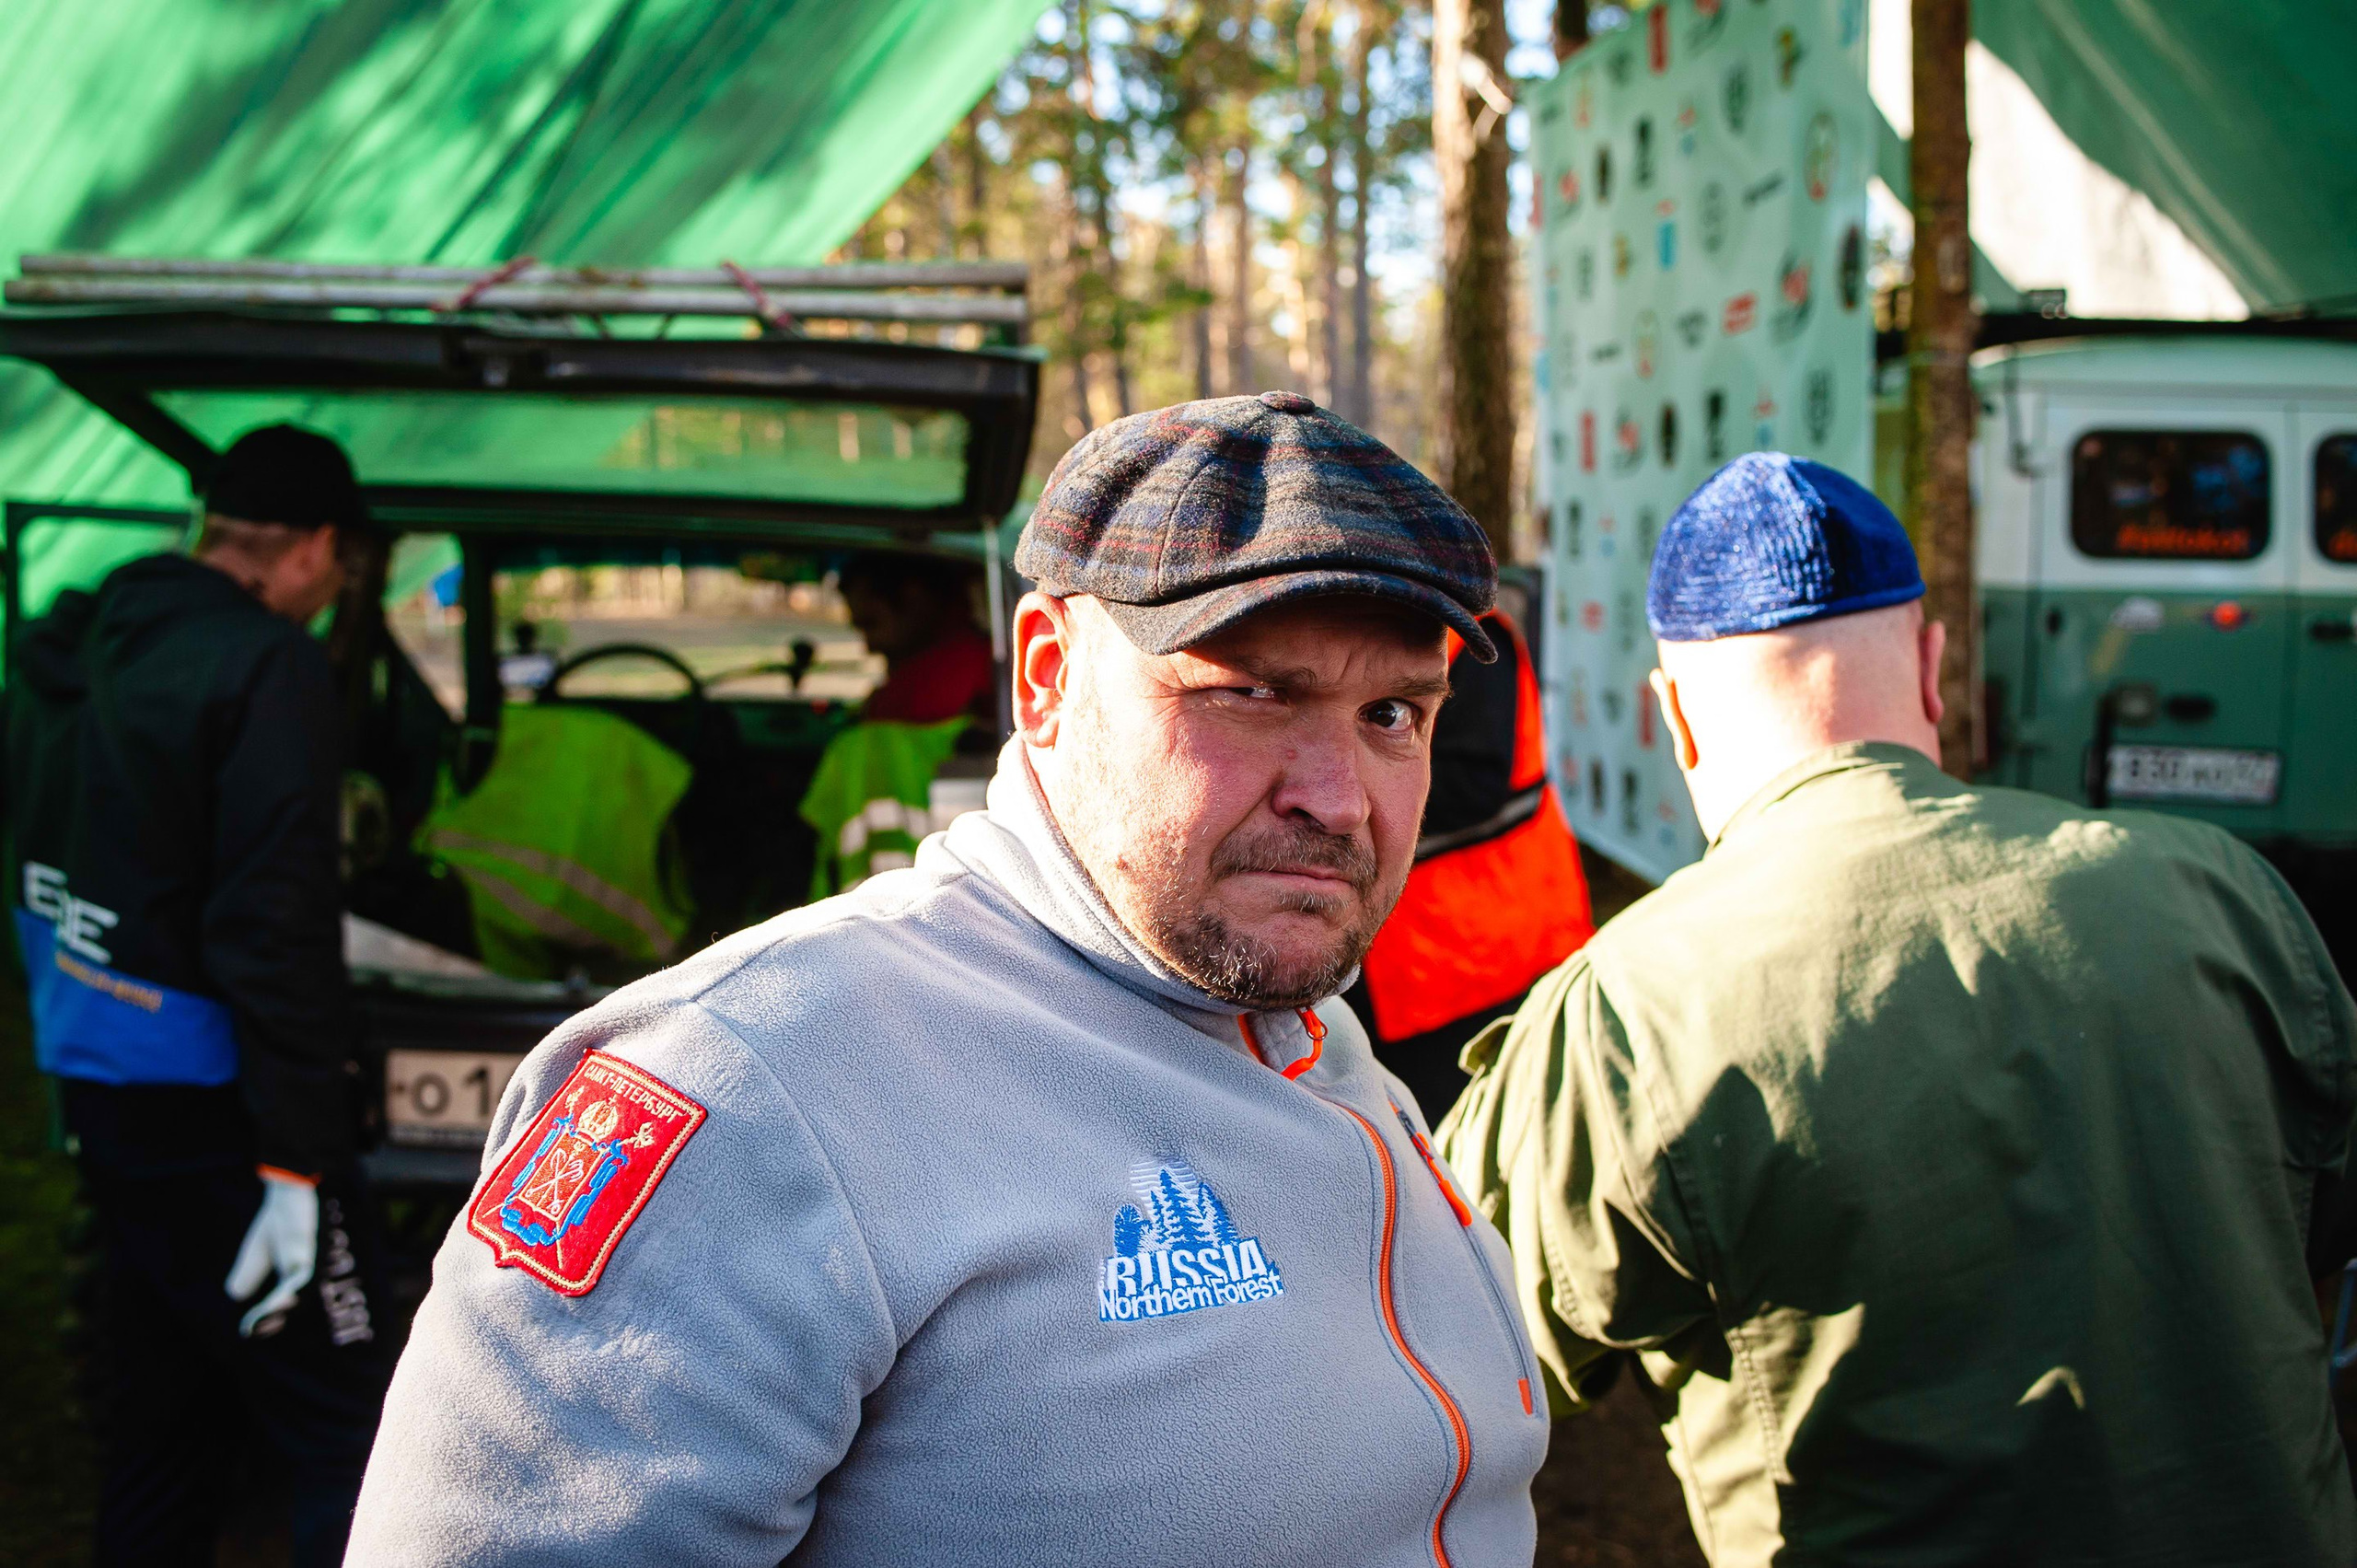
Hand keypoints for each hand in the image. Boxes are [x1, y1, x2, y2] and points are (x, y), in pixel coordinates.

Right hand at [225, 1169, 318, 1337]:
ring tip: (259, 1322)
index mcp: (291, 1280)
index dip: (268, 1322)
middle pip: (294, 1308)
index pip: (282, 1309)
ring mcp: (308, 1268)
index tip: (249, 1331)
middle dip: (274, 1323)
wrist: (287, 1195)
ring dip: (279, 1312)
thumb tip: (237, 1298)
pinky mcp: (308, 1256)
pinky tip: (272, 1302)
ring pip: (298, 1298)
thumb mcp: (256, 1255)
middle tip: (254, 1331)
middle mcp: (302, 1277)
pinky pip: (300, 1280)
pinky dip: (286, 1294)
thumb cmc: (277, 1224)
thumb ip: (248, 1275)